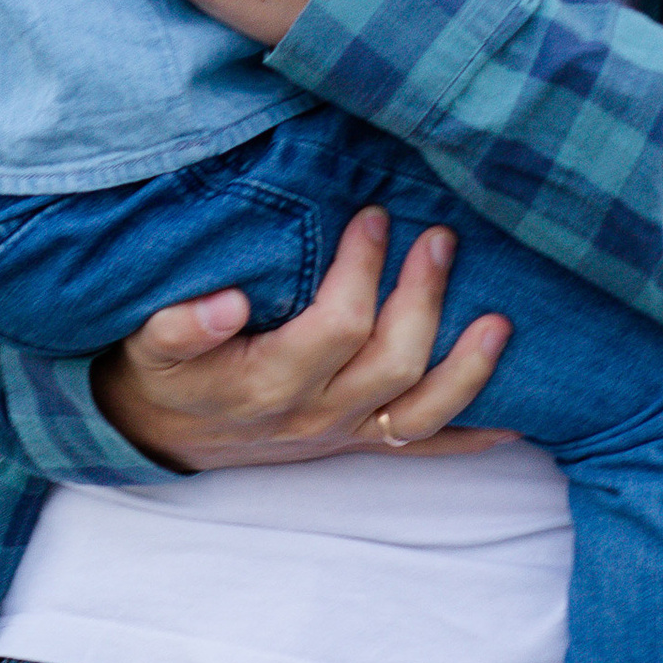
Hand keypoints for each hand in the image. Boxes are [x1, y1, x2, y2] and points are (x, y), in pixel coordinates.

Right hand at [94, 204, 512, 466]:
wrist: (156, 435)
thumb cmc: (162, 374)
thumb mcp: (148, 344)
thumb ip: (181, 325)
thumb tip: (228, 303)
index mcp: (267, 383)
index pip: (338, 326)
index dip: (363, 270)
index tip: (374, 215)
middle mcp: (314, 415)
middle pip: (392, 362)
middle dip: (424, 297)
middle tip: (442, 237)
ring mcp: (341, 434)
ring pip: (421, 411)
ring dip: (469, 369)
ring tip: (502, 321)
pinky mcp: (355, 445)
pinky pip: (423, 448)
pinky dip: (472, 435)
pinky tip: (514, 418)